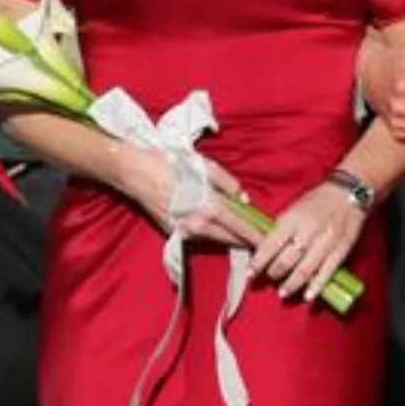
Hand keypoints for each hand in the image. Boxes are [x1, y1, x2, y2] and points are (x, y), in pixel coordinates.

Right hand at [113, 143, 256, 247]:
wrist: (134, 171)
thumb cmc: (169, 163)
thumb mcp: (204, 166)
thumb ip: (228, 183)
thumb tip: (243, 198)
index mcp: (208, 207)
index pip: (240, 227)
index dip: (256, 235)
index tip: (270, 240)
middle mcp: (197, 225)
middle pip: (230, 239)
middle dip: (247, 241)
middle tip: (264, 242)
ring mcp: (184, 231)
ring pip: (215, 240)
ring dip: (231, 239)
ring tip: (247, 238)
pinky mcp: (173, 232)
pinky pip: (199, 237)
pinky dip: (212, 235)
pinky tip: (221, 231)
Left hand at [250, 179, 366, 302]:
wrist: (347, 194)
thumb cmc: (316, 201)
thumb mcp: (293, 208)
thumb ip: (280, 229)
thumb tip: (263, 250)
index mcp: (292, 219)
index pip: (271, 244)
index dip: (258, 262)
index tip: (250, 273)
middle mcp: (308, 231)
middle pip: (287, 259)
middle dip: (275, 272)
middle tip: (269, 278)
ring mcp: (326, 242)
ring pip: (306, 269)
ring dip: (292, 284)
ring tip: (283, 292)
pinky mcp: (340, 250)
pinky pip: (327, 272)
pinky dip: (317, 286)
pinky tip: (308, 297)